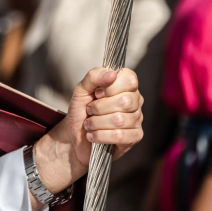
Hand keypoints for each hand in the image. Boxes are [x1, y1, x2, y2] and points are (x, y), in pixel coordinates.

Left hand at [32, 68, 143, 192]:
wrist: (74, 136)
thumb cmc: (80, 111)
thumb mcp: (81, 90)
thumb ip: (94, 76)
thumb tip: (112, 74)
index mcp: (125, 86)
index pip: (129, 79)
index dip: (110, 87)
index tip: (97, 93)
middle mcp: (135, 101)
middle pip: (125, 101)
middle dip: (99, 107)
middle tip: (90, 111)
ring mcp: (137, 119)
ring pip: (120, 120)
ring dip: (97, 123)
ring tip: (89, 124)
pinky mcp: (135, 137)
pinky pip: (120, 136)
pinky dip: (101, 136)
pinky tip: (93, 135)